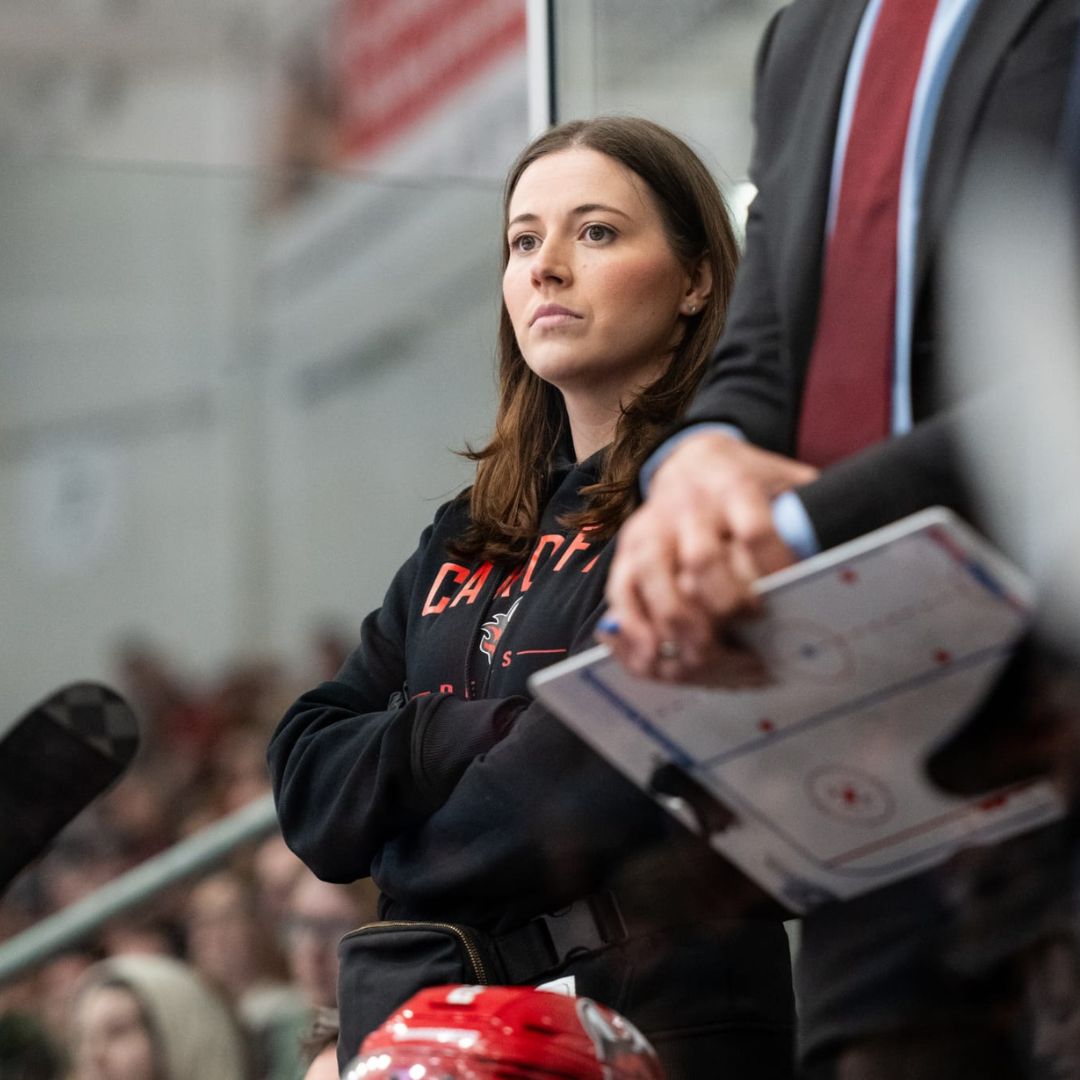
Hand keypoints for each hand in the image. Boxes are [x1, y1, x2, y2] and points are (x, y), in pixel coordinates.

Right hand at [602, 431, 816, 683]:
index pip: (755, 528)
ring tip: (703, 659)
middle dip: (726, 604)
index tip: (787, 599)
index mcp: (735, 485)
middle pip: (702, 559)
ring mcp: (652, 529)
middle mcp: (688, 506)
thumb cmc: (748, 483)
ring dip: (679, 624)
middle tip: (748, 634)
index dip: (771, 568)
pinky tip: (651, 659)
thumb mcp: (784, 479)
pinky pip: (621, 592)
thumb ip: (813, 511)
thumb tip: (861, 552)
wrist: (687, 459)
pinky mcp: (626, 552)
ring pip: (656, 579)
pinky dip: (632, 629)